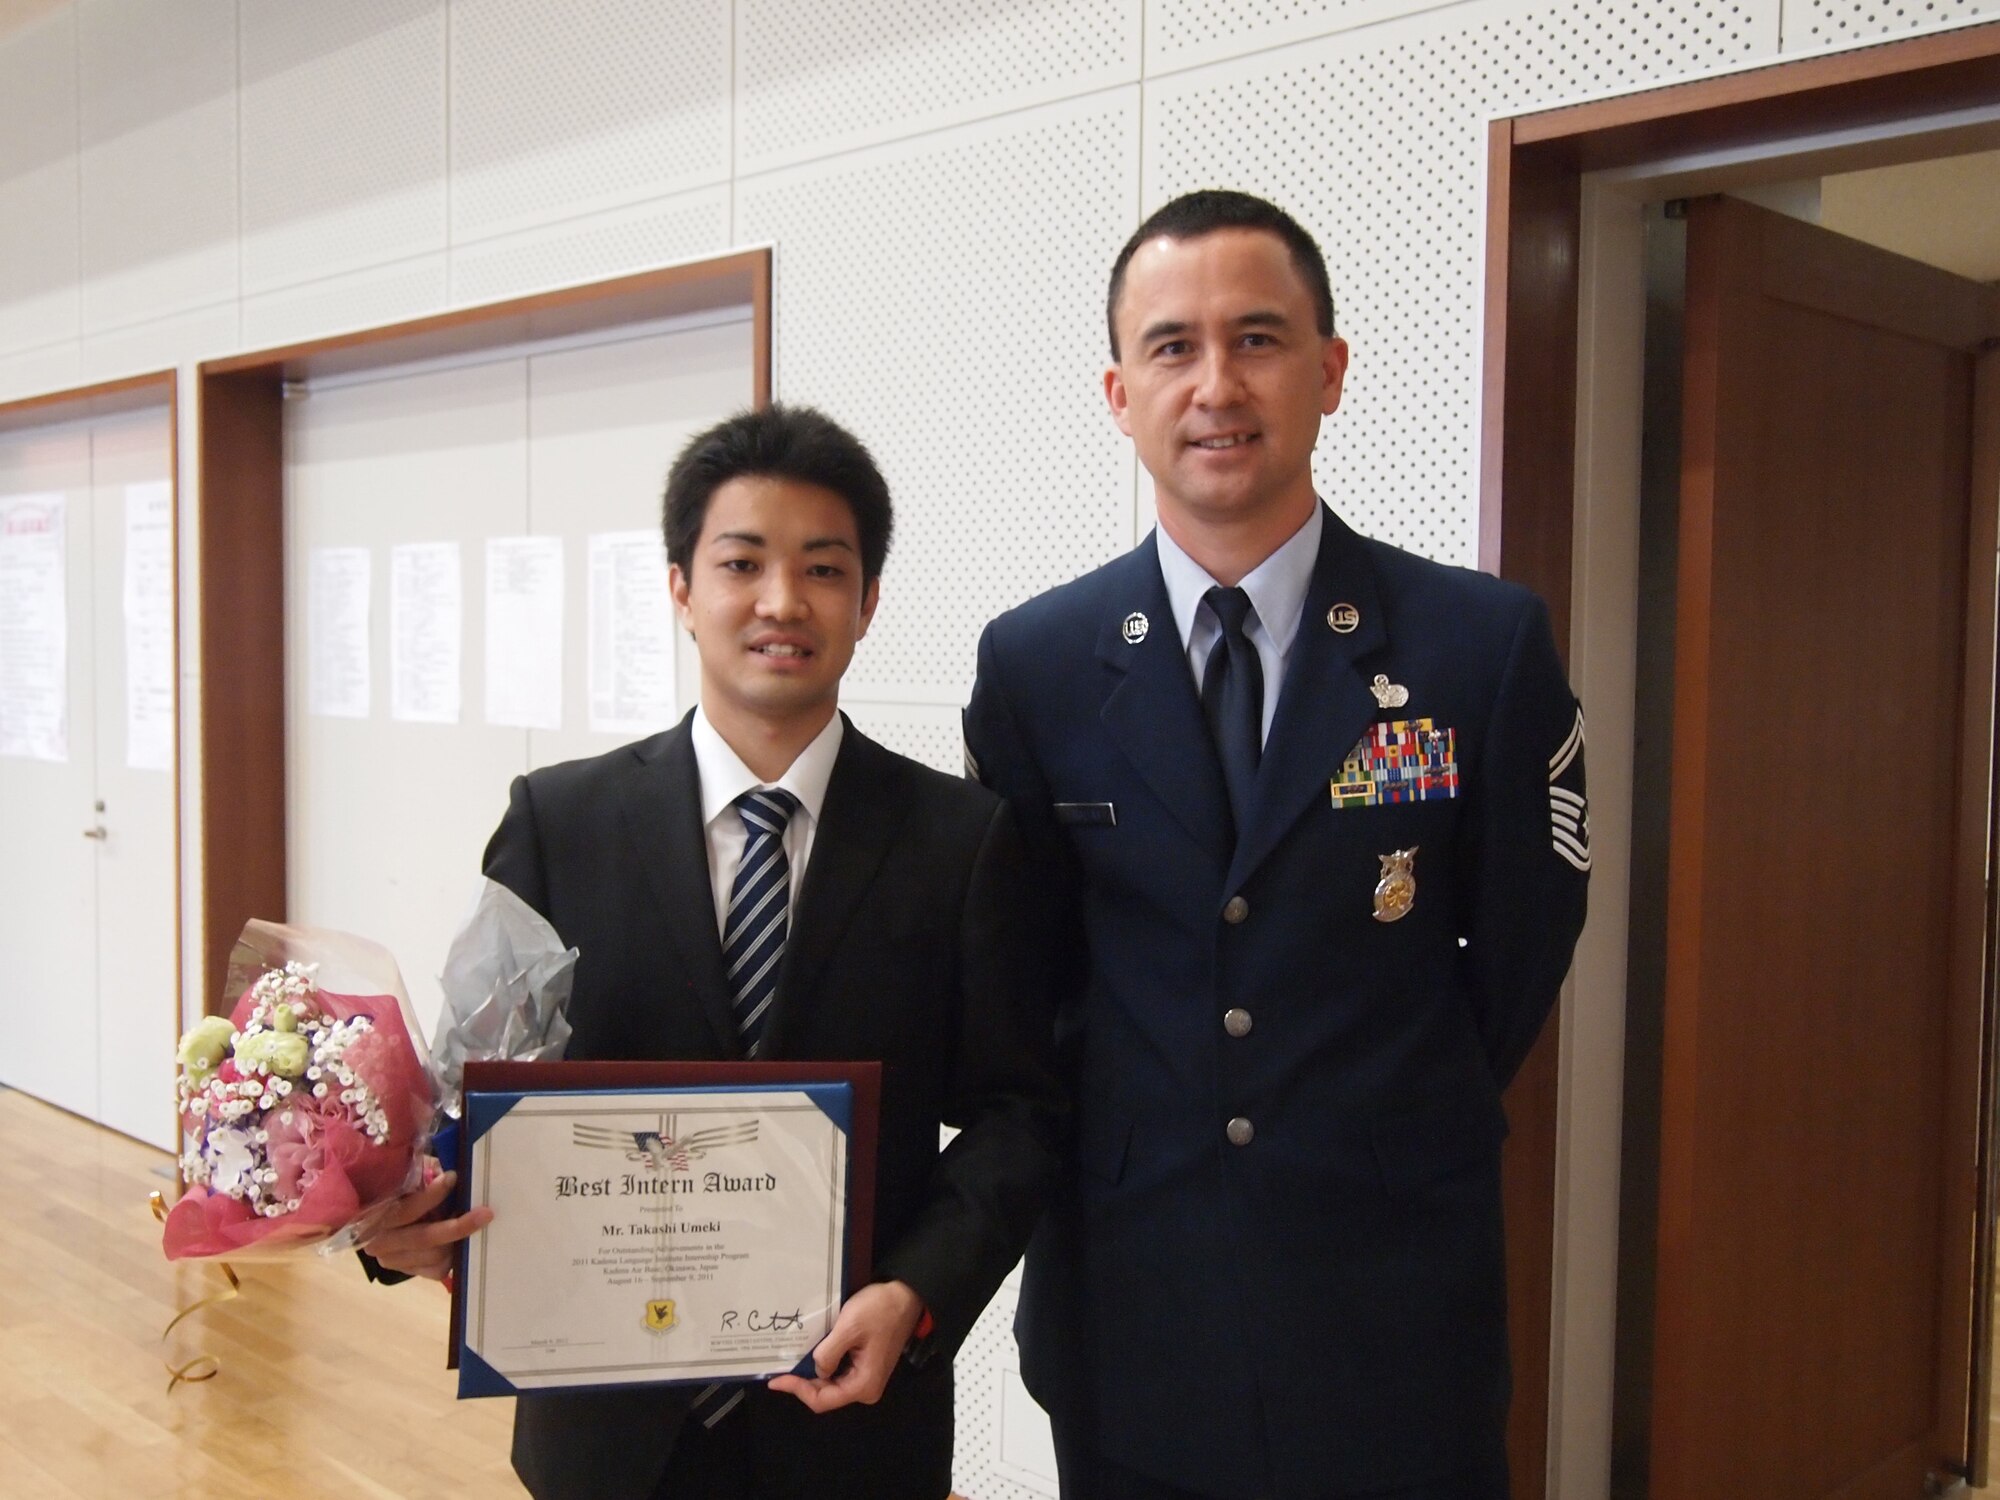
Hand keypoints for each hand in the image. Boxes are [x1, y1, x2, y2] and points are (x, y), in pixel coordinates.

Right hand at [358, 1158, 491, 1281]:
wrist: (385, 1224)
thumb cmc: (401, 1192)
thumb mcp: (408, 1178)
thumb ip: (425, 1174)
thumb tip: (451, 1171)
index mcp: (374, 1215)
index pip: (405, 1210)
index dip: (431, 1195)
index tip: (453, 1178)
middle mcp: (379, 1242)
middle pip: (424, 1238)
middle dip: (457, 1226)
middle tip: (484, 1213)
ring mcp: (393, 1260)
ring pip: (435, 1255)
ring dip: (458, 1239)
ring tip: (472, 1222)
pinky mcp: (409, 1272)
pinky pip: (438, 1269)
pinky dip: (454, 1255)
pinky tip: (461, 1240)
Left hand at [766, 1280, 923, 1412]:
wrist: (906, 1295)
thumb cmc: (879, 1310)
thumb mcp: (849, 1328)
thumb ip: (828, 1354)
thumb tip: (816, 1370)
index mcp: (863, 1385)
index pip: (823, 1399)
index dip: (797, 1391)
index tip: (776, 1379)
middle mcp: (866, 1388)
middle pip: (827, 1395)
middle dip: (803, 1384)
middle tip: (780, 1369)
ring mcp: (867, 1378)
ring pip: (831, 1384)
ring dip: (812, 1374)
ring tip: (791, 1362)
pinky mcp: (867, 1366)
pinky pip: (839, 1373)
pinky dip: (824, 1366)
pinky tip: (811, 1354)